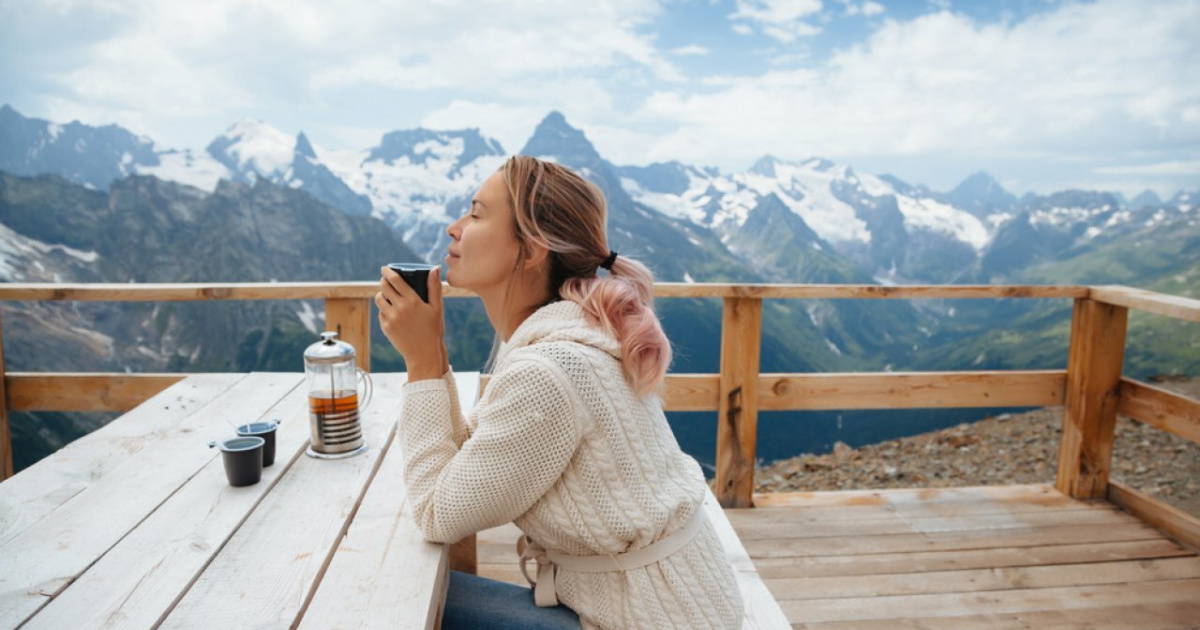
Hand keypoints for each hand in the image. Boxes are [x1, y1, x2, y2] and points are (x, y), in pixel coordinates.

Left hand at [375, 267, 444, 381]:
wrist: (424, 354)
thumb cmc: (433, 330)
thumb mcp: (437, 308)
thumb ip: (434, 287)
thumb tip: (434, 269)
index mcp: (412, 301)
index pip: (395, 280)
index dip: (387, 271)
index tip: (385, 268)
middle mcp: (400, 308)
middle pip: (383, 287)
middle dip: (383, 281)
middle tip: (386, 280)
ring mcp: (391, 318)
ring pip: (379, 299)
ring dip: (382, 295)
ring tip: (388, 295)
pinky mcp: (386, 328)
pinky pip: (381, 313)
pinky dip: (385, 310)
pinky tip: (393, 312)